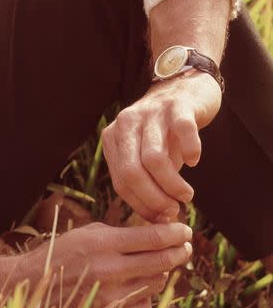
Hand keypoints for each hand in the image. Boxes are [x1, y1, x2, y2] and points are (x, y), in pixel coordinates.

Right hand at [0, 221, 191, 307]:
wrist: (30, 291)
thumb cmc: (59, 257)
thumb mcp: (85, 235)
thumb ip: (118, 234)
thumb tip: (154, 230)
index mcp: (101, 244)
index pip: (152, 237)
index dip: (174, 233)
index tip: (185, 230)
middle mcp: (109, 271)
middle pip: (161, 262)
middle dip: (178, 252)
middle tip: (183, 246)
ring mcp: (111, 299)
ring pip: (155, 285)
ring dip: (159, 274)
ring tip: (153, 266)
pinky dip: (144, 298)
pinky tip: (133, 289)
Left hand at [102, 72, 221, 221]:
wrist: (182, 86)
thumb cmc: (164, 131)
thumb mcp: (147, 155)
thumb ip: (148, 183)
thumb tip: (160, 220)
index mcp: (113, 137)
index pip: (121, 182)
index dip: (141, 205)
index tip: (160, 219)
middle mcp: (127, 123)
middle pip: (132, 172)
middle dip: (154, 199)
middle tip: (174, 211)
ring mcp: (151, 113)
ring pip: (154, 158)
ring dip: (172, 185)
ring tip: (186, 195)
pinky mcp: (178, 106)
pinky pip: (183, 132)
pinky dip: (190, 151)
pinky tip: (194, 161)